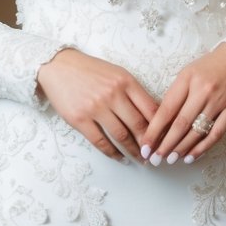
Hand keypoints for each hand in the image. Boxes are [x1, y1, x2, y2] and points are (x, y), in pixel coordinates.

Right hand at [37, 47, 159, 162]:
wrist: (59, 66)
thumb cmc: (90, 70)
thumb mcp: (116, 73)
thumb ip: (134, 92)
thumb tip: (154, 115)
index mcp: (125, 80)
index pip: (150, 108)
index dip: (161, 127)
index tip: (166, 138)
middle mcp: (112, 94)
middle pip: (138, 125)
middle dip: (149, 144)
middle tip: (156, 155)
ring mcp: (95, 107)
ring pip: (121, 136)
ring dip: (133, 151)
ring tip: (141, 159)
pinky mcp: (80, 119)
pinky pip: (100, 142)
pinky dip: (113, 153)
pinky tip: (120, 158)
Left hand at [141, 42, 225, 165]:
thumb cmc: (213, 65)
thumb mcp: (190, 71)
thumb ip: (177, 93)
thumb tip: (162, 121)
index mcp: (187, 78)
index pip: (167, 109)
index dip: (154, 130)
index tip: (145, 145)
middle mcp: (203, 90)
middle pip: (180, 124)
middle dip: (165, 144)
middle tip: (155, 158)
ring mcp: (219, 101)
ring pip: (197, 131)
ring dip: (181, 149)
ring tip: (170, 159)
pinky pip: (216, 134)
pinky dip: (202, 148)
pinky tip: (191, 156)